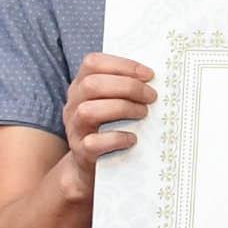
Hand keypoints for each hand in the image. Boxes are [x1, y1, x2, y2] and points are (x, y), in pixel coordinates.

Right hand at [56, 54, 158, 185]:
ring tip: (143, 113)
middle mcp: (73, 104)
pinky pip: (94, 143)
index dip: (122, 65)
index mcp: (80, 86)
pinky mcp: (82, 151)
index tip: (148, 74)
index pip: (93, 63)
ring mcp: (75, 128)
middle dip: (127, 87)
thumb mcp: (111, 102)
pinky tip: (132, 138)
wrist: (91, 164)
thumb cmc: (109, 126)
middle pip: (92, 85)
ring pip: (88, 111)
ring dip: (122, 109)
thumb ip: (124, 87)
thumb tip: (153, 77)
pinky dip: (117, 138)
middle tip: (151, 96)